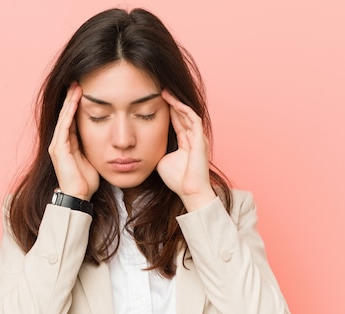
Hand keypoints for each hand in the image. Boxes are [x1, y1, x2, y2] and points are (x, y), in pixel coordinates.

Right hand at [48, 82, 99, 200]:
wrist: (79, 196)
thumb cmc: (87, 180)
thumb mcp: (94, 158)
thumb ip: (95, 146)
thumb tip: (108, 135)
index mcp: (68, 143)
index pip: (72, 119)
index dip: (77, 104)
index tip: (85, 89)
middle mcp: (60, 141)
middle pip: (66, 114)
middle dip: (72, 98)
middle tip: (78, 81)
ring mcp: (57, 144)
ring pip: (64, 117)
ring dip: (70, 101)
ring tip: (76, 86)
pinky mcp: (59, 148)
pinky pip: (65, 126)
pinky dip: (69, 112)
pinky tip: (75, 101)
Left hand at [157, 90, 215, 210]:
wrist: (189, 191)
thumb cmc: (177, 180)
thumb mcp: (161, 160)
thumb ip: (156, 151)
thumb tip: (144, 146)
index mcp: (185, 142)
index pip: (176, 121)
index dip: (168, 110)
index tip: (156, 100)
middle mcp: (193, 138)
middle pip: (182, 115)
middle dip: (171, 102)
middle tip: (160, 90)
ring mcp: (198, 138)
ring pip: (188, 114)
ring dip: (177, 103)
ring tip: (166, 92)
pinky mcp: (200, 140)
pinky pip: (193, 120)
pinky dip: (184, 111)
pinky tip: (175, 104)